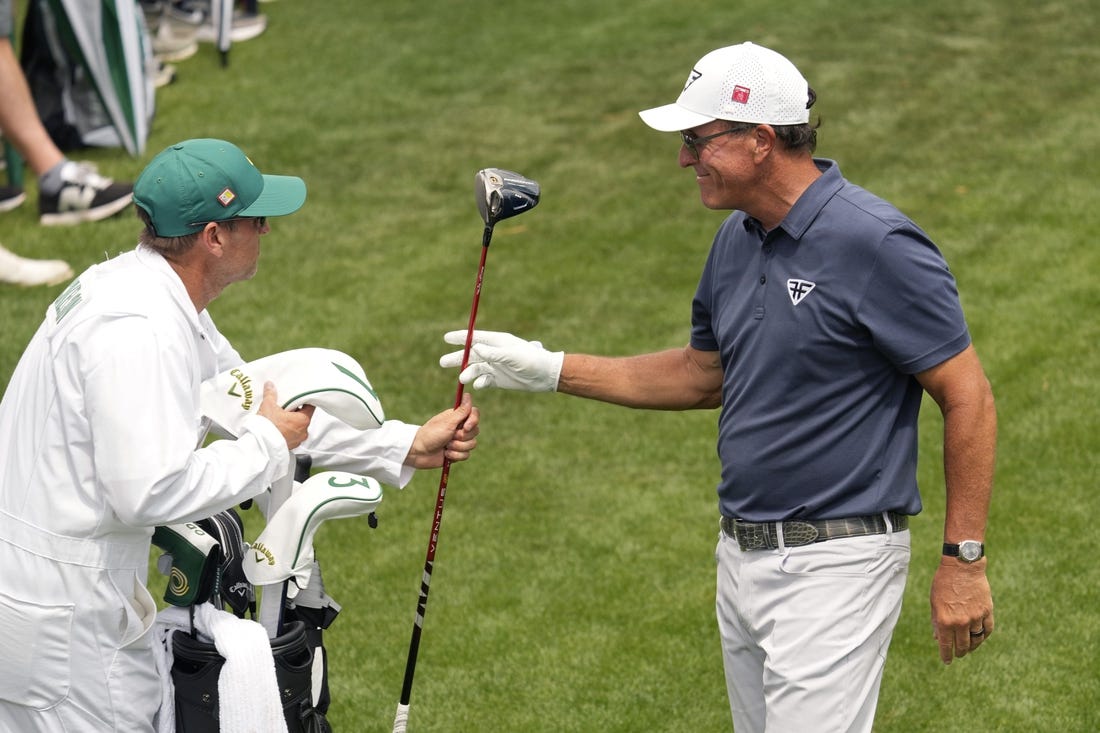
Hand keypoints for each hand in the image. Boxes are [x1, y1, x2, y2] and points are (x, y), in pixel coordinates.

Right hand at [257, 381, 315, 449]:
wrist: (260, 445)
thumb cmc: (267, 427)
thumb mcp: (268, 406)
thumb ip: (271, 394)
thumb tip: (270, 385)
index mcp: (303, 420)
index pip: (311, 407)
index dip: (305, 401)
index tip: (299, 398)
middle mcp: (303, 431)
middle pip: (304, 417)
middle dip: (296, 411)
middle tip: (286, 406)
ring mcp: (297, 440)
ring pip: (298, 428)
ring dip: (291, 422)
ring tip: (280, 417)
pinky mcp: (290, 447)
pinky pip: (292, 436)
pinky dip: (287, 431)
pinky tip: (278, 428)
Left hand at [404, 393, 480, 468]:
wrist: (419, 453)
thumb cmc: (431, 435)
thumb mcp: (448, 422)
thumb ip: (461, 411)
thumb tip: (468, 394)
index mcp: (457, 417)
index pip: (475, 414)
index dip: (473, 421)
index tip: (465, 427)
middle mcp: (460, 428)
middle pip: (475, 431)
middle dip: (462, 437)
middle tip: (449, 437)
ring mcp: (459, 441)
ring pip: (472, 444)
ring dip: (457, 447)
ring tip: (446, 446)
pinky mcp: (458, 452)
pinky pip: (466, 455)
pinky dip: (455, 455)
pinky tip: (446, 454)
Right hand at [440, 330, 562, 391]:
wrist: (545, 376)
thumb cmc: (531, 360)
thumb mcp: (512, 355)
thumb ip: (493, 353)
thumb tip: (474, 347)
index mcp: (497, 342)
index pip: (474, 338)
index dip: (460, 338)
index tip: (446, 338)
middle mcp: (493, 353)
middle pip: (470, 354)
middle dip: (457, 358)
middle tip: (442, 362)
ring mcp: (495, 366)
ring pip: (475, 369)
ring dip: (467, 373)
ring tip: (462, 378)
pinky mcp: (497, 379)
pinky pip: (483, 381)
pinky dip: (479, 383)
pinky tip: (480, 385)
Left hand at [930, 557, 993, 663]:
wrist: (962, 567)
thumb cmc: (943, 583)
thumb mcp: (934, 602)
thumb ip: (936, 621)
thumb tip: (938, 638)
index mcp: (944, 620)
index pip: (946, 645)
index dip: (946, 655)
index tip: (947, 661)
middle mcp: (960, 622)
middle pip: (963, 645)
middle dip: (960, 652)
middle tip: (958, 654)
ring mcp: (975, 617)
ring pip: (976, 640)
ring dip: (972, 646)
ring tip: (969, 648)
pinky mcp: (987, 612)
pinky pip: (987, 630)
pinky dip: (983, 636)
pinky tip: (979, 637)